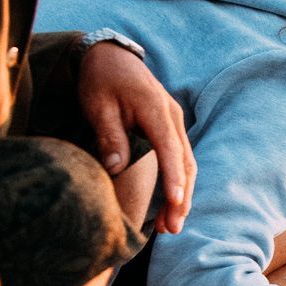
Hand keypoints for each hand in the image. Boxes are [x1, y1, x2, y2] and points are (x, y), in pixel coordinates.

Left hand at [78, 41, 194, 232]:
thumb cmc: (102, 80)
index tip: (174, 202)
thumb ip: (109, 135)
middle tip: (173, 228)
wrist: (111, 57)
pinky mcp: (170, 128)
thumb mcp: (98, 105)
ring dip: (182, 195)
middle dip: (182, 198)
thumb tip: (117, 167)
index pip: (169, 148)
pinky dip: (179, 182)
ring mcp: (175, 122)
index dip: (173, 177)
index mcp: (156, 108)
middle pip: (186, 162)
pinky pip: (180, 159)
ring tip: (172, 225)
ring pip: (187, 163)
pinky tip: (170, 204)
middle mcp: (173, 116)